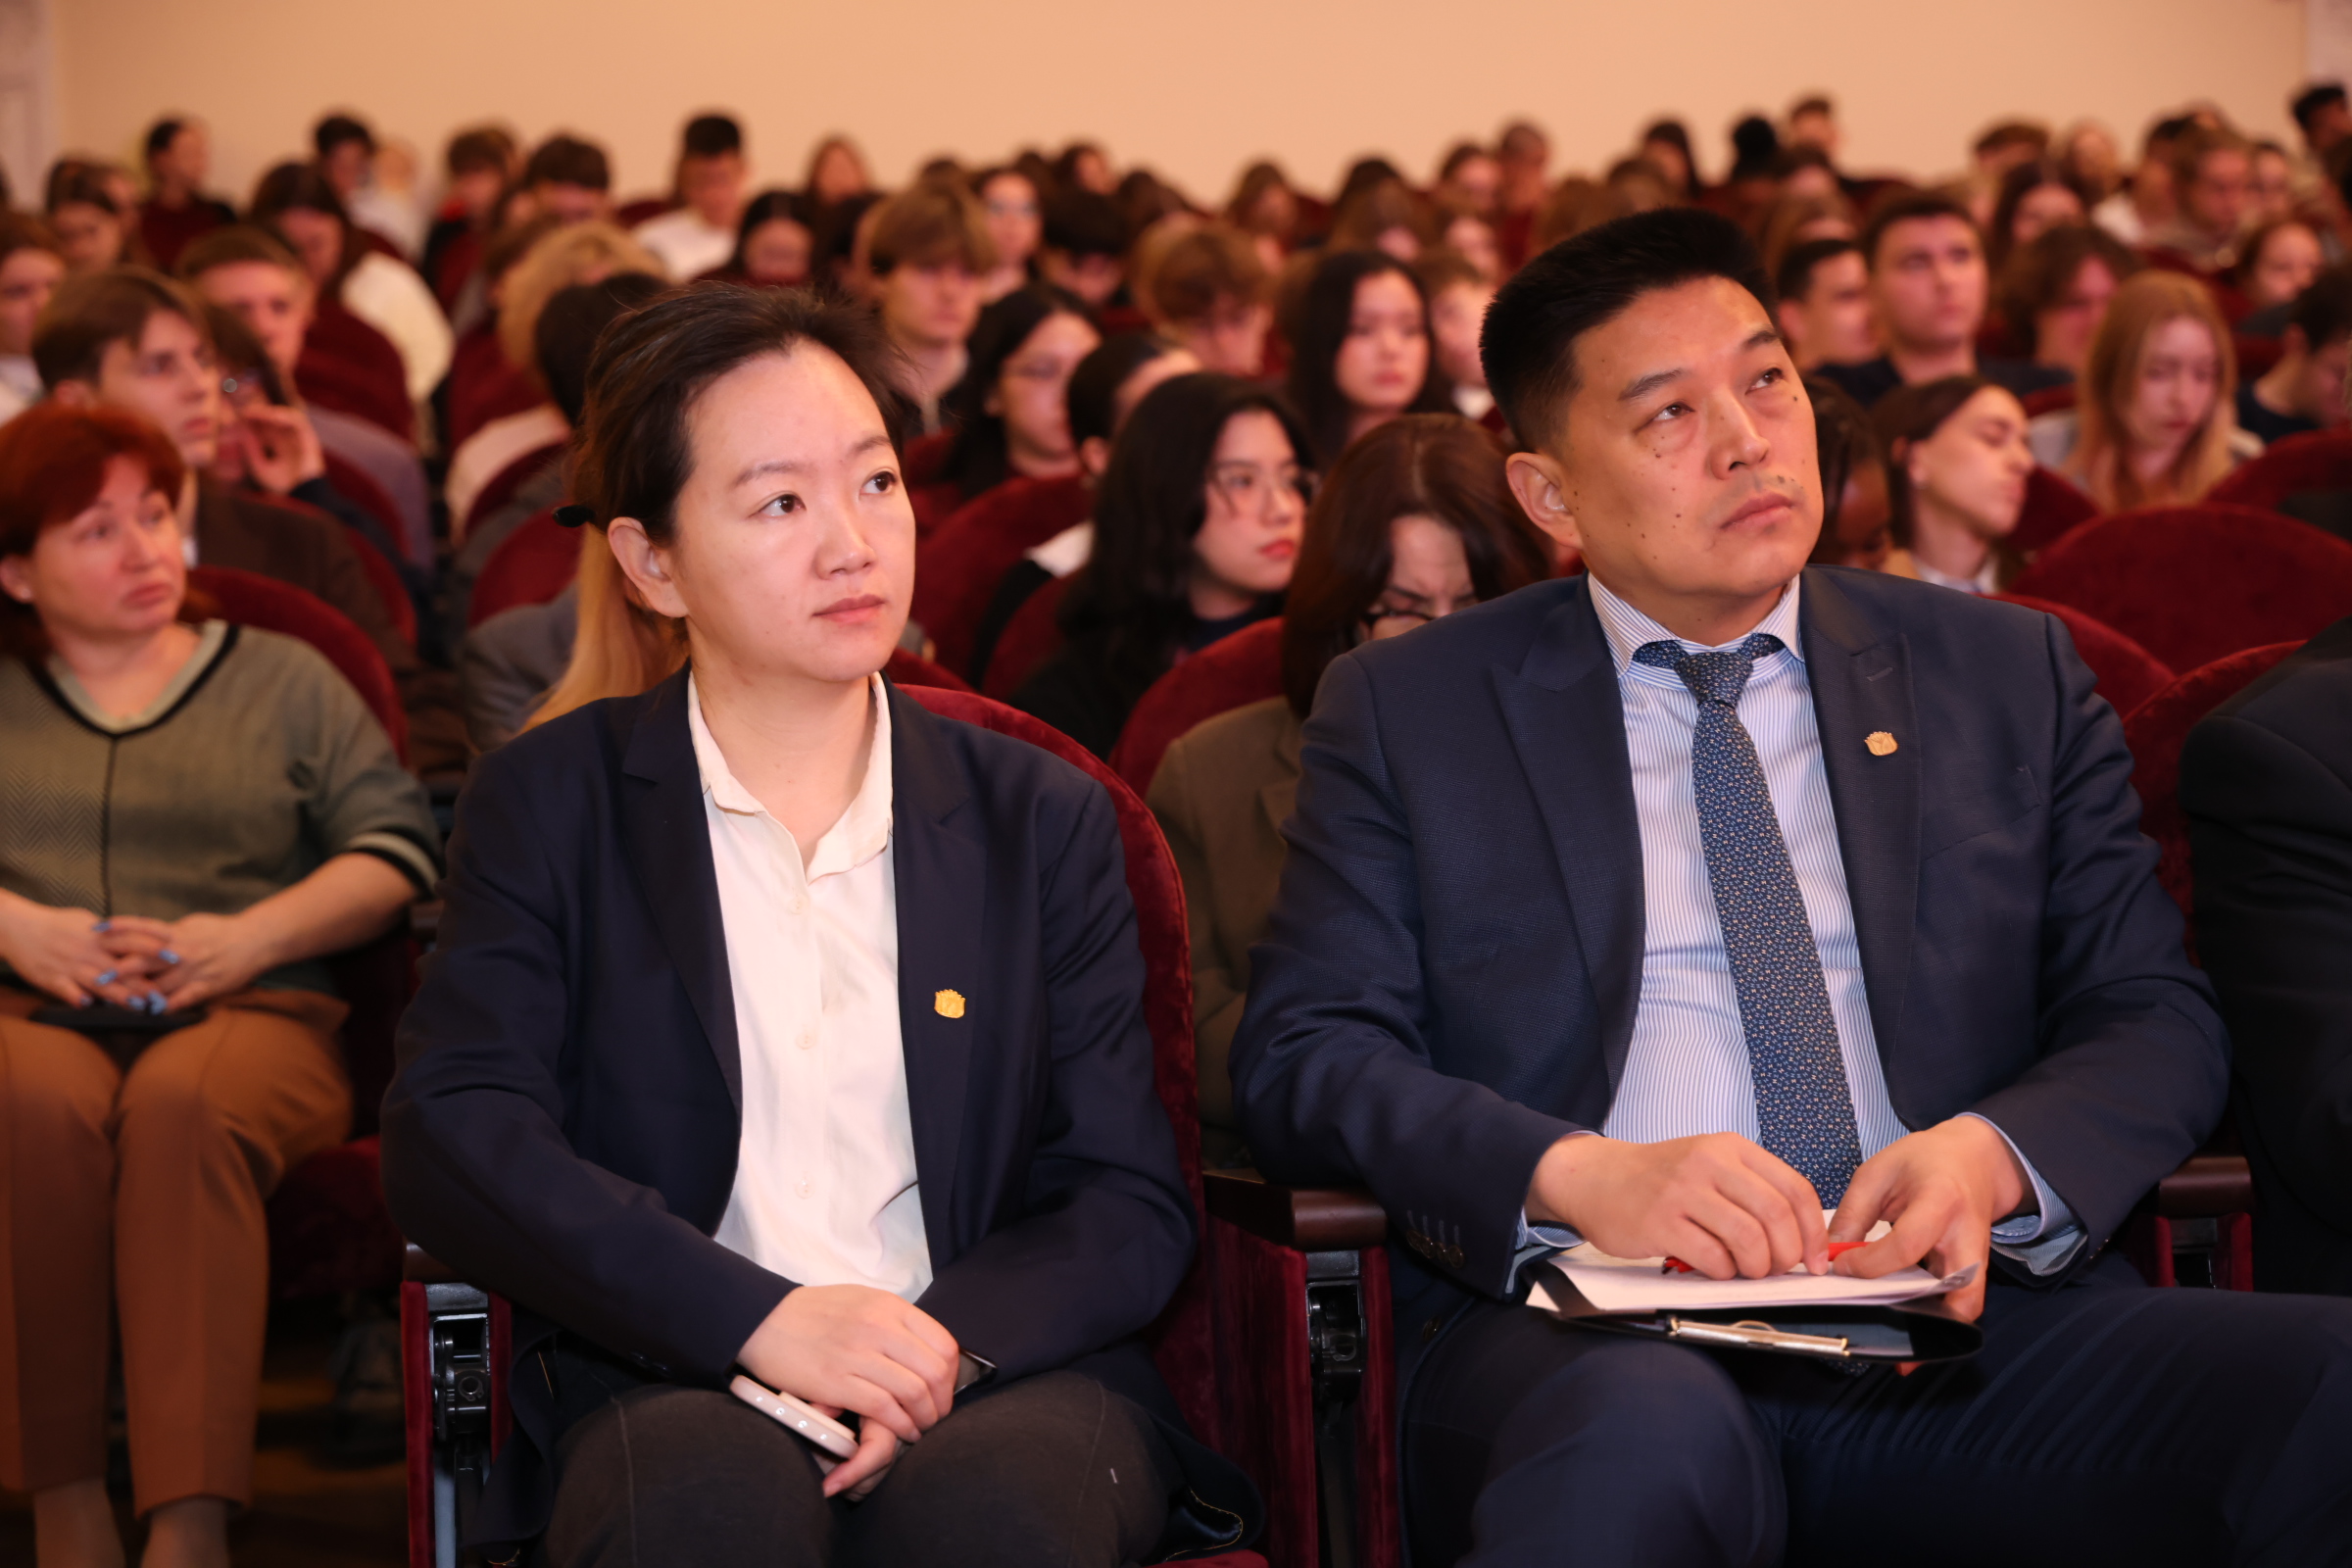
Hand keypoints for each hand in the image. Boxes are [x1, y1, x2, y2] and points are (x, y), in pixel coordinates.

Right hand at [0, 899, 157, 1007]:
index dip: (154, 949)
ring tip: (137, 1005)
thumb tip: (138, 937)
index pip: (132, 941)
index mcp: (99, 936)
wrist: (18, 927)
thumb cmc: (57, 924)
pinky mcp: (51, 978)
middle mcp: (88, 951)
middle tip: (164, 994)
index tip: (175, 957)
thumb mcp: (88, 922)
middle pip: (121, 966)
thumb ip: (112, 933)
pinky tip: (87, 1004)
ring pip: (98, 981)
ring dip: (118, 994)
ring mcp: (70, 965)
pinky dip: (75, 996)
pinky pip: (65, 988)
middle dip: (143, 981)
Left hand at [100, 912, 275, 1008]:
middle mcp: (183, 952)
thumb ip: (169, 932)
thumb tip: (144, 933)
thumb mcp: (193, 924)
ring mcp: (195, 971)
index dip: (120, 929)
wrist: (258, 940)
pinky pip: (183, 999)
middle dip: (121, 969)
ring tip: (118, 1000)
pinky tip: (152, 1012)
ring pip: (161, 984)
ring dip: (139, 993)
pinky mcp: (207, 986)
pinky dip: (167, 1006)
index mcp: (179, 933)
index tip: (97, 931)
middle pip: (146, 961)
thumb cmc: (223, 931)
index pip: (143, 928)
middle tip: (99, 975)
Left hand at [239, 404, 325, 493]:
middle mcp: (292, 442)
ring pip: (286, 417)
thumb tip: (242, 431)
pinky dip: (284, 415)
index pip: (267, 430)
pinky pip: (298, 421)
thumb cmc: (283, 487)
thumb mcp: (260, 466)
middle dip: (259, 414)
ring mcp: (301, 439)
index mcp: (282, 449)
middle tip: (243, 412)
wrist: (302, 497)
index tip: (238, 419)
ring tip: (253, 412)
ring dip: (270, 412)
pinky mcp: (310, 438)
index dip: (253, 423)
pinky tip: (269, 415)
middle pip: (275, 421)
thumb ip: (251, 449)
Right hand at [736, 1285, 958, 1486]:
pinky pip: (884, 1408)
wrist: (762, 1319)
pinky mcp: (836, 1381)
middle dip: (942, 1403)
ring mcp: (857, 1354)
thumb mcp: (862, 1301)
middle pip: (935, 1372)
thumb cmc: (813, 1313)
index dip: (952, 1376)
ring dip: (924, 1418)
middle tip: (936, 1417)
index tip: (944, 1392)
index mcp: (889, 1306)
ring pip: (914, 1392)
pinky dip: (900, 1425)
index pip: (944, 1344)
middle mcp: (879, 1327)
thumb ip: (894, 1321)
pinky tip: (902, 1431)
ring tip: (920, 1428)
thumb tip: (926, 1349)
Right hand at [1527, 1131, 1828, 1278]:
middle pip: (1777, 1215)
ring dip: (1755, 1267)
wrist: (1596, 1178)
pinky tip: (1712, 1268)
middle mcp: (1710, 1163)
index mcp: (1731, 1148)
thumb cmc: (1659, 1179)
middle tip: (1776, 1268)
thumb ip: (1751, 1192)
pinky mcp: (1661, 1221)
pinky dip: (1722, 1273)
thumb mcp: (1709, 1166)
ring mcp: (1684, 1191)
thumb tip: (1801, 1237)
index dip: (1814, 1232)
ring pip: (1748, 1238)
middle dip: (1786, 1254)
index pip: (1795, 1189)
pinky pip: (1712, 1257)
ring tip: (1744, 1270)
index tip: (1815, 1258)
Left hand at [1828, 1116, 2028, 1321]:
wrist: (1974, 1159)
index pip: (1906, 1246)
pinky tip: (1904, 1312)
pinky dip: (1934, 1313)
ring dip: (1929, 1320)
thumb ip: (1853, 1214)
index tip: (1841, 1266)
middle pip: (1955, 1291)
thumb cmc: (1924, 1161)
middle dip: (1915, 1311)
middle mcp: (1968, 1236)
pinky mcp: (1975, 1271)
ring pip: (1964, 1306)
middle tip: (1873, 1310)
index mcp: (1941, 1201)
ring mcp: (1978, 1259)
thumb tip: (1831, 1255)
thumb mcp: (1878, 1172)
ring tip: (1888, 1322)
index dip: (1869, 1264)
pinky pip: (1959, 1302)